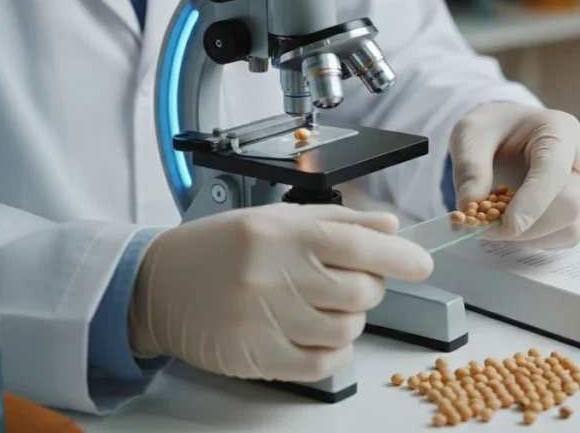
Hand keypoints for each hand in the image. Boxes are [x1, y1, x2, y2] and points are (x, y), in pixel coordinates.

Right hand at [127, 204, 432, 382]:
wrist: (157, 284)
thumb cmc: (219, 247)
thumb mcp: (276, 217)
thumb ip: (339, 220)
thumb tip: (390, 228)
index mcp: (283, 233)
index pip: (361, 246)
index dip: (402, 258)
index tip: (422, 265)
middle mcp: (276, 274)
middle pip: (362, 291)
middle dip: (368, 287)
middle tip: (346, 280)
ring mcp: (265, 319)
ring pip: (347, 329)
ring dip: (348, 319)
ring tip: (321, 305)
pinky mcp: (256, 356)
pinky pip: (323, 363)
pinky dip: (333, 351)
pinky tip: (316, 333)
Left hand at [450, 103, 579, 248]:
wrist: (509, 130)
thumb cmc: (494, 128)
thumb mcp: (471, 134)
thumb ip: (469, 166)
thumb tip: (469, 206)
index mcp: (558, 129)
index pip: (554, 171)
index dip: (532, 203)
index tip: (504, 226)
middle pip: (570, 205)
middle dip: (527, 227)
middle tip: (488, 231)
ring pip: (571, 227)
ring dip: (530, 237)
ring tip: (498, 226)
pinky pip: (567, 234)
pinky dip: (538, 239)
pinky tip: (515, 226)